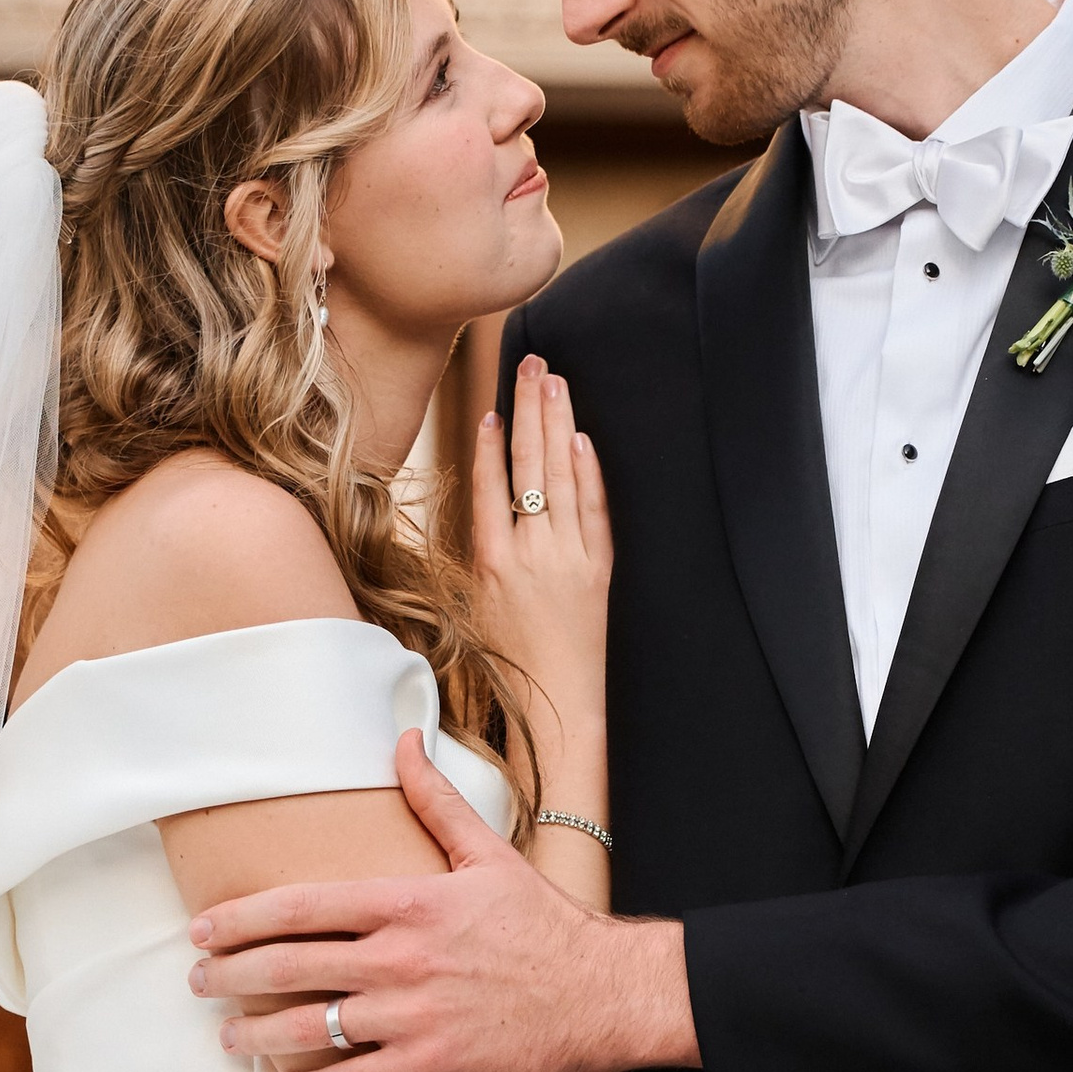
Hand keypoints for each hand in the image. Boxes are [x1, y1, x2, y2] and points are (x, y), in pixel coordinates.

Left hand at [188, 732, 699, 1071]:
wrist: (602, 993)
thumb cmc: (544, 924)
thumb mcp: (488, 853)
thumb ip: (435, 800)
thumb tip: (403, 740)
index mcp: (408, 902)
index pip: (301, 907)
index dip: (242, 919)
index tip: (204, 929)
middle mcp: (400, 958)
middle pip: (289, 966)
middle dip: (230, 975)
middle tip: (198, 982)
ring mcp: (412, 1016)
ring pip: (309, 1027)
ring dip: (254, 1034)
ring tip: (226, 1037)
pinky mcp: (431, 1065)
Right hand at [471, 356, 607, 747]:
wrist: (558, 708)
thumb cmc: (509, 667)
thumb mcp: (474, 609)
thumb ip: (483, 554)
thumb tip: (488, 507)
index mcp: (490, 564)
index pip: (490, 487)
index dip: (490, 445)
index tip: (491, 408)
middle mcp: (529, 555)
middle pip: (529, 466)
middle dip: (531, 410)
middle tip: (533, 364)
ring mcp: (568, 560)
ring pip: (562, 477)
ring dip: (560, 425)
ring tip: (555, 383)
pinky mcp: (598, 571)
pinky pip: (594, 511)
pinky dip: (588, 473)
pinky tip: (581, 440)